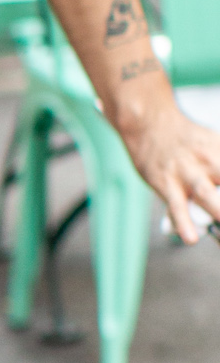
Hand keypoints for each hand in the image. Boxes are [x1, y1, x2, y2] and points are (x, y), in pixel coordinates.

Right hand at [123, 94, 219, 243]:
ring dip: (219, 211)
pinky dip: (183, 223)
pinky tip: (190, 238)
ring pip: (206, 194)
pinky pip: (176, 206)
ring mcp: (186, 171)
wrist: (150, 124)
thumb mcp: (214, 144)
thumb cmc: (186, 141)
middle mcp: (209, 159)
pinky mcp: (166, 183)